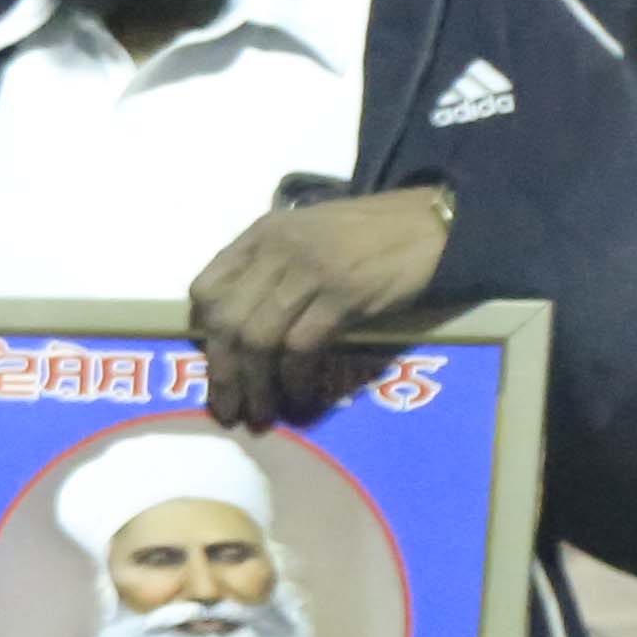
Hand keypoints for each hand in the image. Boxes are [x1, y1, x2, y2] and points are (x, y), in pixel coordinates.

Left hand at [188, 186, 449, 428]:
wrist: (432, 222)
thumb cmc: (369, 233)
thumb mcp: (305, 233)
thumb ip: (268, 266)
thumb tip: (236, 325)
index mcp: (262, 234)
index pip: (206, 287)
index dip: (203, 331)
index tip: (214, 361)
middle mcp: (278, 250)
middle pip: (228, 322)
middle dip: (223, 373)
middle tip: (227, 408)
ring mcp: (310, 272)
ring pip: (259, 339)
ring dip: (256, 385)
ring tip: (260, 413)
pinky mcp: (344, 294)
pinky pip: (301, 347)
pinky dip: (295, 378)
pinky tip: (299, 395)